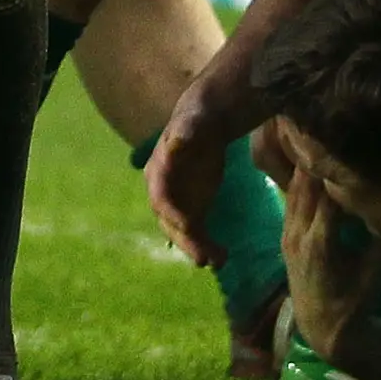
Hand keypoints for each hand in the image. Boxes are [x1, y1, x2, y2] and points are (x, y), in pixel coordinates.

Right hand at [144, 99, 235, 268]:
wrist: (204, 124)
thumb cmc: (197, 118)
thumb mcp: (192, 119)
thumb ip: (185, 132)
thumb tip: (177, 142)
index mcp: (157, 170)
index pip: (160, 196)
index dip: (171, 212)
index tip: (187, 226)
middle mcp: (163, 191)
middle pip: (170, 221)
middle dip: (185, 240)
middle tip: (202, 259)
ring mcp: (178, 203)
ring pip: (183, 232)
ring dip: (197, 249)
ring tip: (218, 261)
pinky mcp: (192, 210)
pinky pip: (197, 232)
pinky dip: (208, 245)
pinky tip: (222, 257)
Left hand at [275, 144, 380, 360]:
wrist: (323, 329)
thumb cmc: (355, 302)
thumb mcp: (375, 271)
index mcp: (320, 242)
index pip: (327, 194)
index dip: (337, 166)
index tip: (349, 139)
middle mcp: (298, 234)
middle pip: (304, 184)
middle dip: (316, 154)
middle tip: (328, 120)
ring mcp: (287, 234)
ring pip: (293, 188)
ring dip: (304, 161)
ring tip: (315, 129)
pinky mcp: (286, 235)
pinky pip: (291, 199)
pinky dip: (299, 178)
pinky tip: (308, 158)